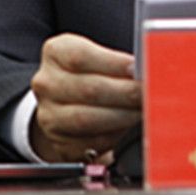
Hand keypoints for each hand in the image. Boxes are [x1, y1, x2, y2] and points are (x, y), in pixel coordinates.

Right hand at [30, 33, 141, 162]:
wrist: (66, 98)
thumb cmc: (91, 70)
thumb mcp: (98, 54)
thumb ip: (117, 61)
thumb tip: (146, 68)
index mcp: (55, 52)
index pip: (81, 57)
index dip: (113, 63)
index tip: (137, 68)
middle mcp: (47, 83)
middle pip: (88, 89)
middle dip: (125, 92)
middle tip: (149, 92)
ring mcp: (49, 115)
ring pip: (87, 119)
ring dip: (122, 116)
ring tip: (143, 111)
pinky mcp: (59, 142)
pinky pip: (89, 143)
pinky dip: (113, 136)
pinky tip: (128, 129)